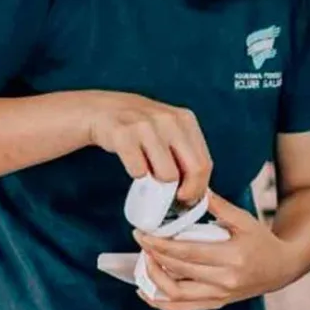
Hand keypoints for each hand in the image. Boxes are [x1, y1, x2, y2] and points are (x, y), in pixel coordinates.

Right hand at [86, 92, 211, 204]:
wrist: (103, 110)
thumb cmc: (142, 128)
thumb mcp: (170, 133)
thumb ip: (188, 159)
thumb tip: (205, 197)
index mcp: (185, 119)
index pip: (204, 163)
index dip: (199, 187)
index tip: (189, 198)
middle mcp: (169, 120)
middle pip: (194, 169)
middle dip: (186, 192)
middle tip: (174, 199)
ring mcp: (146, 125)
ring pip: (167, 174)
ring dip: (159, 184)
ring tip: (150, 175)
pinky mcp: (123, 134)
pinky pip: (138, 171)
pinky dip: (137, 175)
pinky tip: (134, 165)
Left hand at [134, 192, 296, 309]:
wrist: (280, 268)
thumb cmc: (262, 242)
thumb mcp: (244, 219)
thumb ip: (218, 206)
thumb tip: (194, 190)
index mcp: (232, 257)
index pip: (187, 253)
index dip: (161, 245)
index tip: (144, 234)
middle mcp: (224, 281)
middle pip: (178, 272)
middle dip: (153, 256)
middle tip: (141, 239)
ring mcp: (219, 296)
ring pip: (176, 295)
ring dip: (153, 279)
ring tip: (145, 260)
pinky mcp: (215, 304)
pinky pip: (182, 309)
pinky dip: (160, 302)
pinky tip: (146, 290)